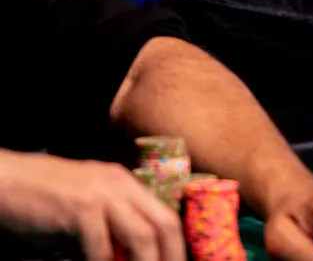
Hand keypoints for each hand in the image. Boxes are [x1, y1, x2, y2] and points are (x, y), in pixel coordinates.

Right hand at [0, 152, 184, 260]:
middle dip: (170, 256)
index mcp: (124, 184)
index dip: (176, 245)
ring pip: (141, 235)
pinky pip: (101, 246)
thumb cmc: (36, 200)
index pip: (164, 216)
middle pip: (163, 224)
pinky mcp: (79, 208)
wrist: (1, 180)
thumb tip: (123, 258)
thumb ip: (106, 232)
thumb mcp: (82, 210)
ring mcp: (101, 194)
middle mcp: (119, 185)